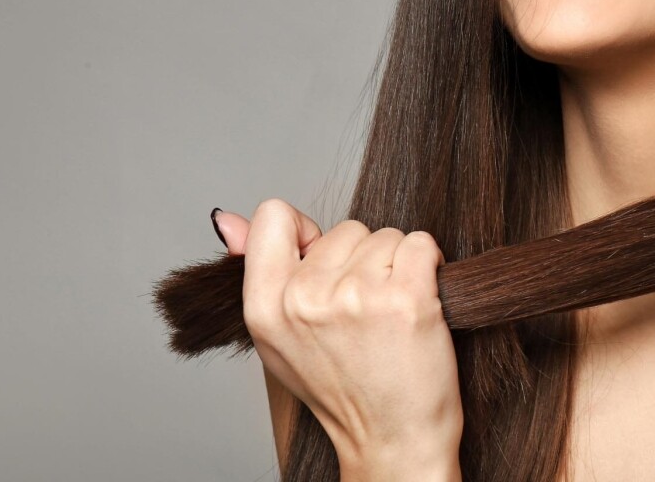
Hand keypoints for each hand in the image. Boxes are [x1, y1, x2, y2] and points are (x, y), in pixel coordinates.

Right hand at [211, 202, 463, 473]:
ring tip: (390, 315)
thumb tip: (225, 218)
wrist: (392, 439)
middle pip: (345, 228)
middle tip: (364, 313)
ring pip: (387, 236)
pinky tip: (420, 301)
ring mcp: (356, 296)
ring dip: (397, 266)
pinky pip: (422, 243)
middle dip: (361, 260)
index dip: (307, 233)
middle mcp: (304, 298)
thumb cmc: (340, 388)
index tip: (325, 265)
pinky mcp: (406, 297)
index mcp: (263, 306)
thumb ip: (255, 270)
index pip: (273, 215)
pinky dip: (429, 264)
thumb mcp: (278, 336)